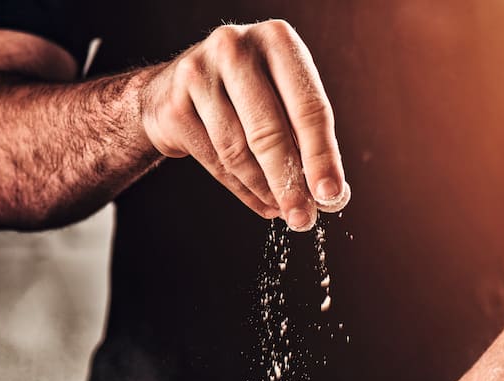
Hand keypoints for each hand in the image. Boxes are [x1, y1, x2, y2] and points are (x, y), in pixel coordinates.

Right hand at [139, 20, 349, 230]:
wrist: (173, 88)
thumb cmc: (245, 94)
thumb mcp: (281, 96)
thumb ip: (305, 134)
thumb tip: (328, 192)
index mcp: (277, 40)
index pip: (308, 106)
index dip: (322, 155)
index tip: (331, 194)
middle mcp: (236, 48)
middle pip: (270, 131)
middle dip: (290, 182)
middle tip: (303, 218)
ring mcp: (199, 74)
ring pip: (239, 151)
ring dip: (265, 189)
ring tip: (282, 209)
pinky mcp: (175, 105)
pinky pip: (214, 160)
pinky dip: (241, 188)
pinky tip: (260, 201)